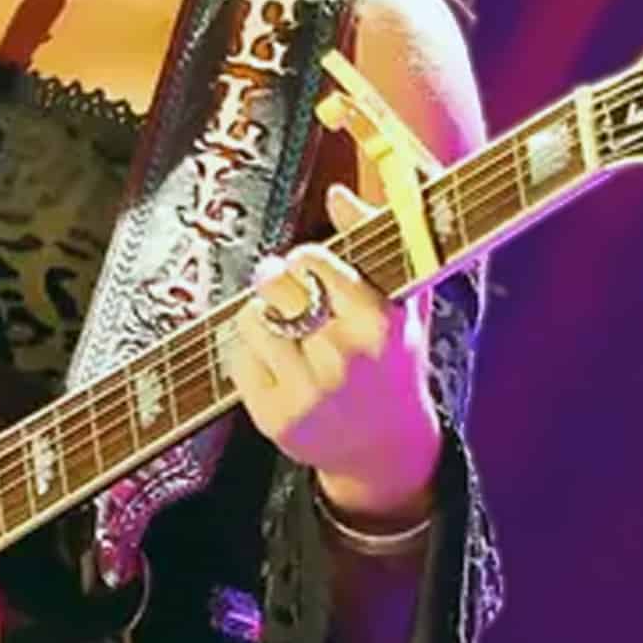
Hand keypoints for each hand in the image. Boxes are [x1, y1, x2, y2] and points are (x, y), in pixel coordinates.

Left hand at [226, 183, 442, 522]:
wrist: (386, 449)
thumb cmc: (394, 361)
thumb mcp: (405, 302)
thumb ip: (379, 241)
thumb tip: (338, 193)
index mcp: (380, 325)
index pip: (312, 261)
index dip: (306, 259)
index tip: (312, 269)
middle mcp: (345, 360)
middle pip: (275, 284)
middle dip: (278, 281)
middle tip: (290, 294)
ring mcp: (309, 392)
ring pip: (251, 318)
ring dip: (263, 317)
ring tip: (289, 333)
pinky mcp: (276, 419)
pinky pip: (238, 358)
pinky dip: (250, 353)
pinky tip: (278, 365)